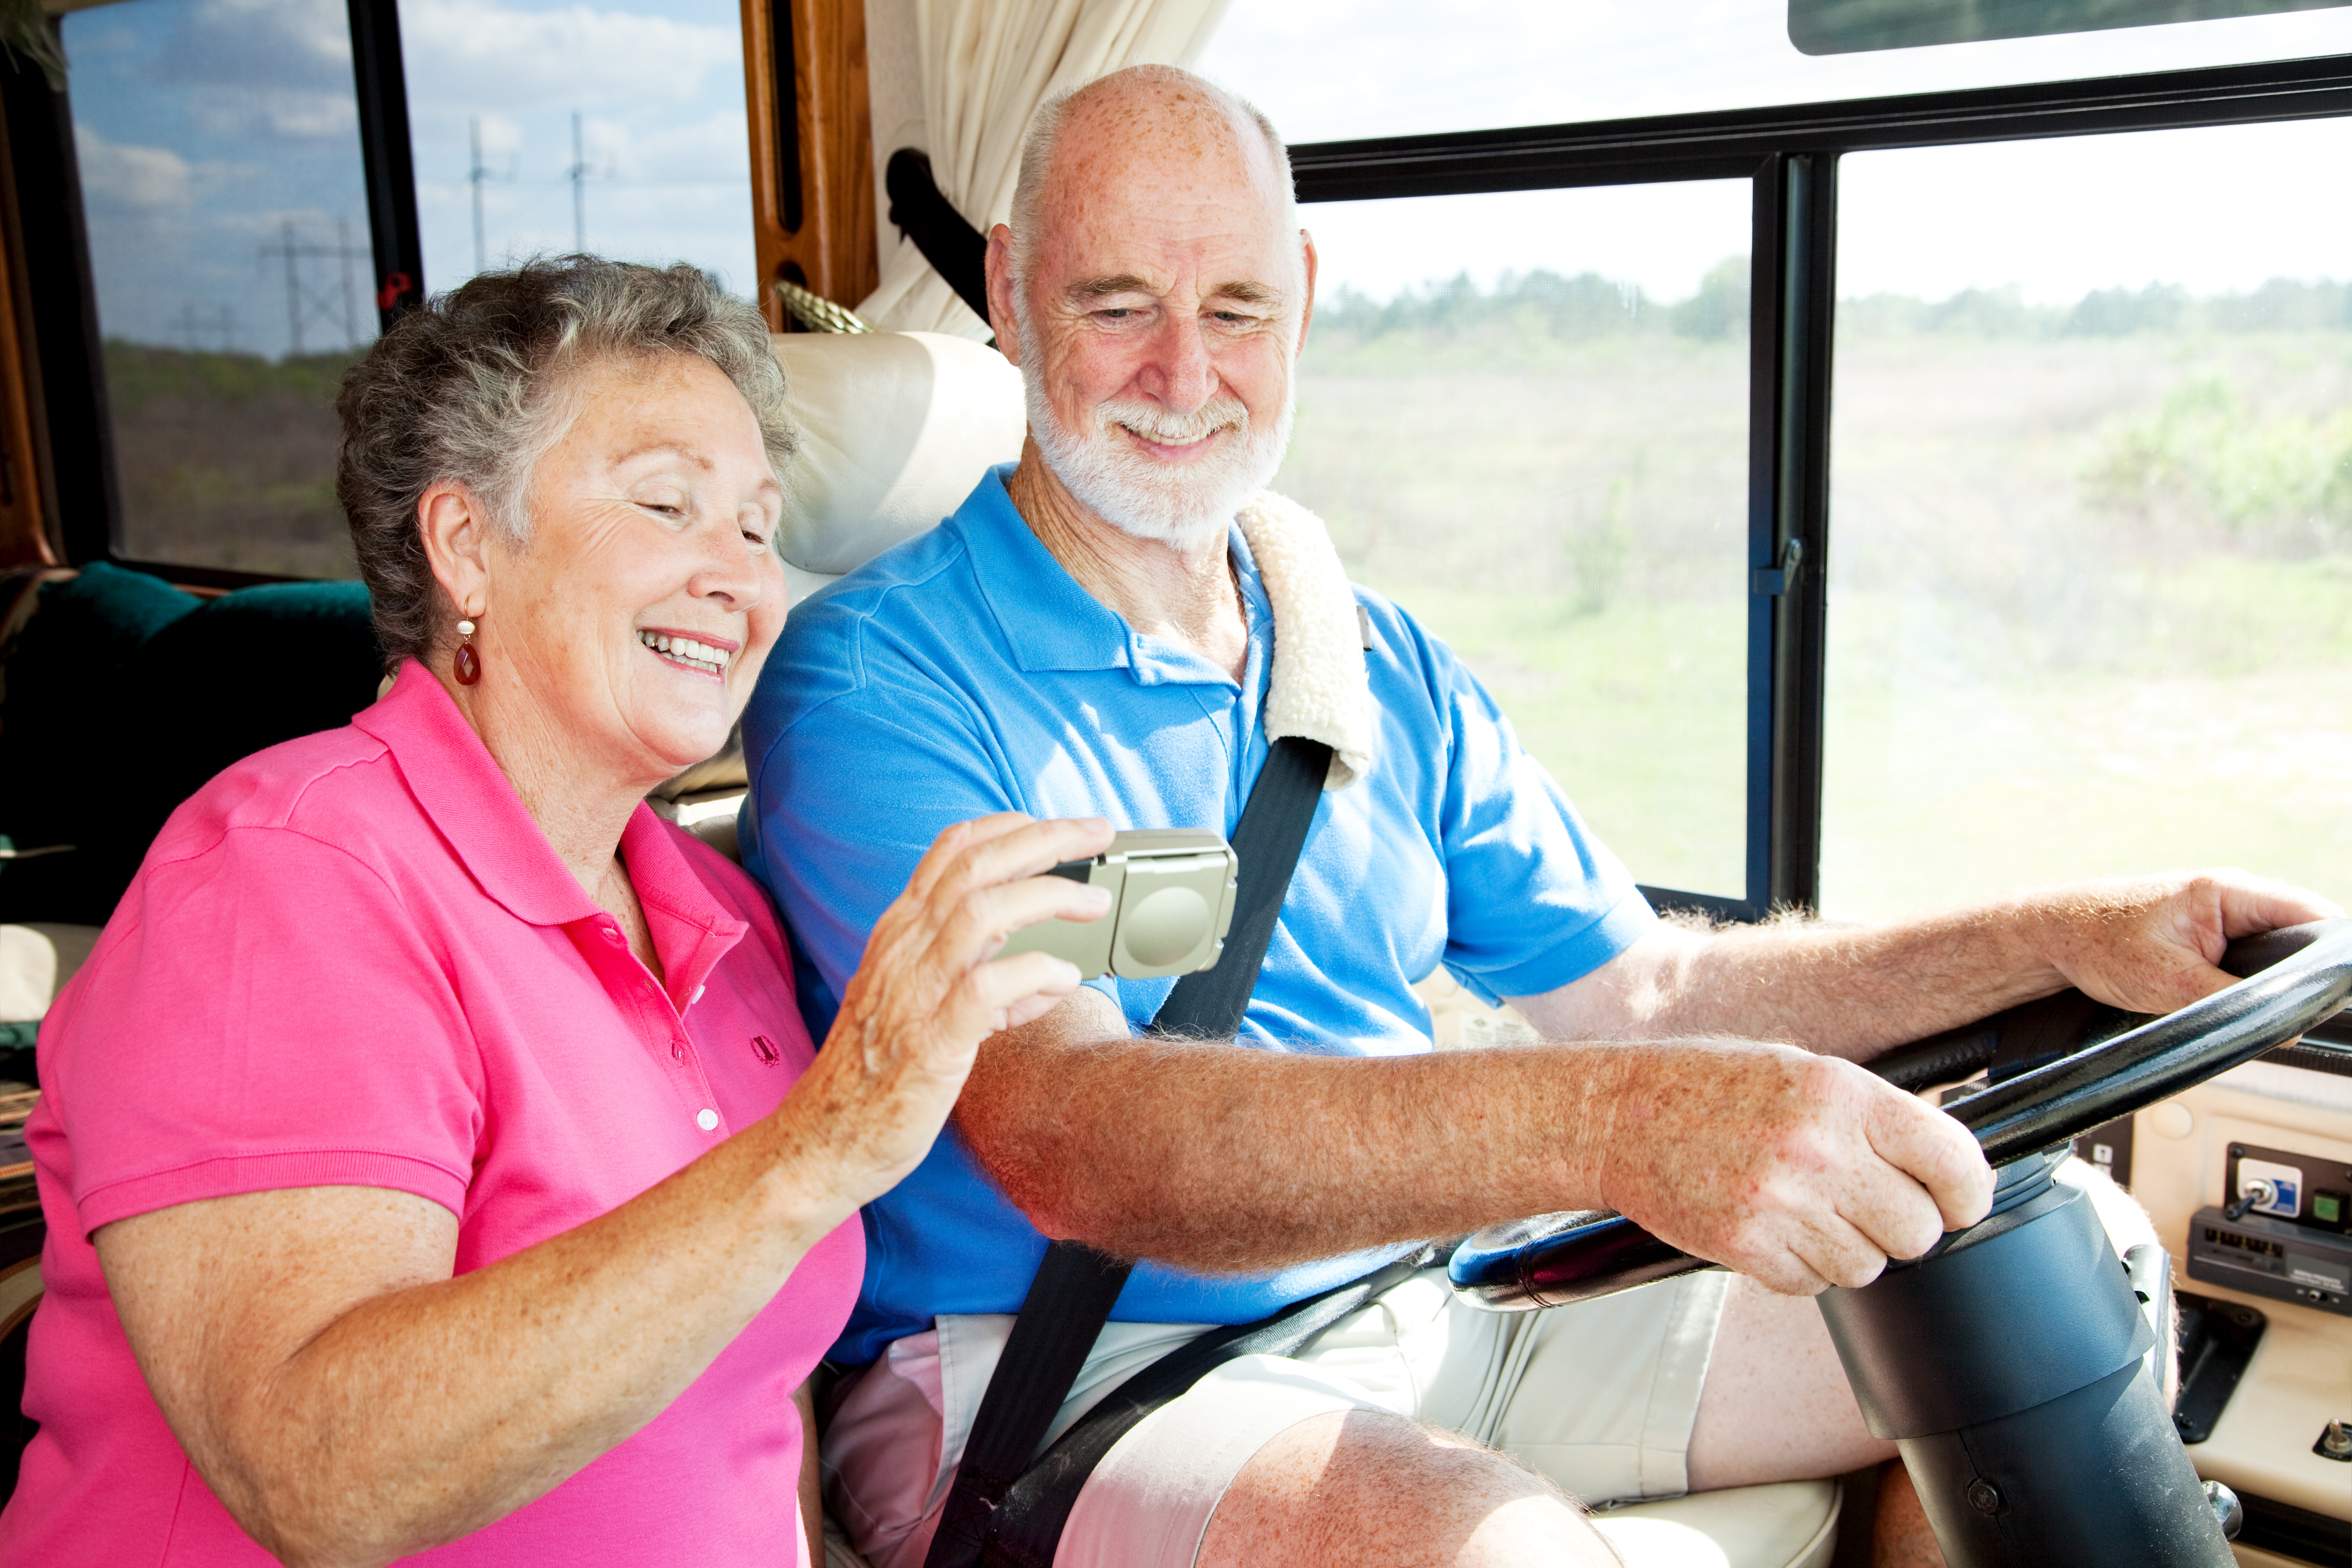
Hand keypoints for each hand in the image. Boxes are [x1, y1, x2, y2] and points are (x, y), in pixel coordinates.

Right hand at [786, 813, 1114, 1204]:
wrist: (823, 1143)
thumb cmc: (875, 1075)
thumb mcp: (921, 1008)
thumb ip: (981, 982)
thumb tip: (1046, 977)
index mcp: (900, 933)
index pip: (952, 851)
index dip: (1011, 826)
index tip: (1062, 826)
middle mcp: (904, 950)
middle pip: (977, 866)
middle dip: (1045, 839)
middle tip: (1099, 833)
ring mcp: (914, 993)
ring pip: (982, 911)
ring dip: (1047, 895)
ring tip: (1095, 902)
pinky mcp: (930, 1043)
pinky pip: (986, 989)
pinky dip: (1033, 974)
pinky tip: (1066, 978)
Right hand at [1590, 1040, 1992, 1294]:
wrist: (1618, 1115)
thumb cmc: (1712, 1086)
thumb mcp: (1804, 1071)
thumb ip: (1873, 1116)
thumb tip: (1943, 1168)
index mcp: (1842, 1093)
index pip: (1953, 1162)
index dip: (1967, 1193)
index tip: (1956, 1201)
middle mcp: (1818, 1148)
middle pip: (1918, 1231)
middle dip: (1901, 1226)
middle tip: (1867, 1205)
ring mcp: (1780, 1202)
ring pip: (1868, 1267)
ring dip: (1848, 1249)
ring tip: (1806, 1210)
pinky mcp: (1745, 1246)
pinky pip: (1812, 1285)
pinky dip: (1800, 1267)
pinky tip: (1771, 1226)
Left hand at [2025, 869, 2342, 1016]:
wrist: (2050, 936)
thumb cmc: (2094, 940)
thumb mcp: (2166, 981)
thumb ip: (2228, 1000)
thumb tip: (2281, 1026)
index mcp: (2229, 891)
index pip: (2312, 916)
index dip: (2328, 955)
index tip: (2326, 991)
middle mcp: (2232, 898)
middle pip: (2299, 937)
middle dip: (2299, 975)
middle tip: (2290, 1009)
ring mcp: (2221, 917)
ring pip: (2274, 952)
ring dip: (2272, 981)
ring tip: (2261, 1007)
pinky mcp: (2208, 937)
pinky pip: (2247, 960)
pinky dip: (2247, 982)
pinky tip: (2236, 1000)